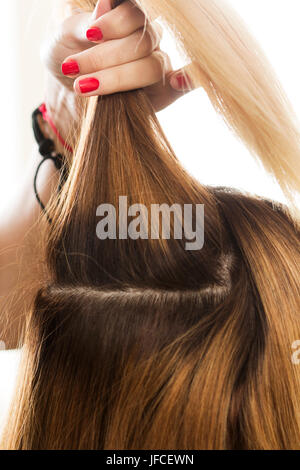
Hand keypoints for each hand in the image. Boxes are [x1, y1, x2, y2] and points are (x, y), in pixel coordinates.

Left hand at [42, 0, 192, 124]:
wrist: (65, 90)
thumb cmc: (65, 55)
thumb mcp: (64, 35)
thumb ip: (83, 22)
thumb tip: (107, 5)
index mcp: (126, 17)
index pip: (135, 14)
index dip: (116, 22)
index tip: (90, 34)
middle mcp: (147, 38)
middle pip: (142, 42)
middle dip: (105, 57)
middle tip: (72, 68)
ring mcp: (156, 63)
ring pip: (152, 66)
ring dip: (118, 78)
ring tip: (82, 86)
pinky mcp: (162, 92)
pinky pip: (184, 85)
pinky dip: (187, 81)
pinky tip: (178, 81)